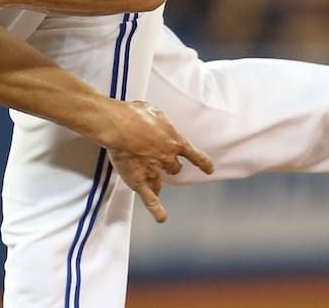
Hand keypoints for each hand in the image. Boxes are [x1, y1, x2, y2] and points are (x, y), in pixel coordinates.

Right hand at [105, 101, 213, 222]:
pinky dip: (155, 209)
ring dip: (158, 181)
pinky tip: (161, 218)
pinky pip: (149, 198)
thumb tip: (157, 121)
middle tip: (162, 164)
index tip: (209, 169)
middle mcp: (167, 157)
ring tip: (155, 184)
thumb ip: (159, 121)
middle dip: (170, 166)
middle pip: (174, 168)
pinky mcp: (139, 180)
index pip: (193, 154)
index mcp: (174, 140)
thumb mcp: (154, 111)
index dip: (202, 162)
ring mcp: (154, 171)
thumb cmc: (134, 114)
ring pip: (160, 181)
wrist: (118, 125)